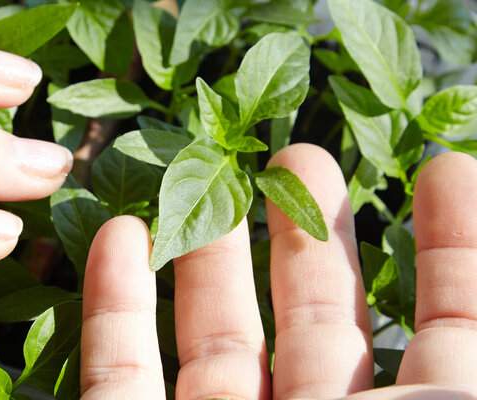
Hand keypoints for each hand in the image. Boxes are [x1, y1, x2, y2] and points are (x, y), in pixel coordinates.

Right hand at [79, 143, 476, 398]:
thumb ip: (476, 355)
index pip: (447, 332)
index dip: (451, 250)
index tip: (444, 171)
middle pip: (315, 324)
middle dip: (308, 231)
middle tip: (301, 155)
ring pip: (211, 341)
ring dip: (207, 254)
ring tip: (211, 176)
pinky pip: (118, 378)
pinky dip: (114, 307)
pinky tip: (118, 236)